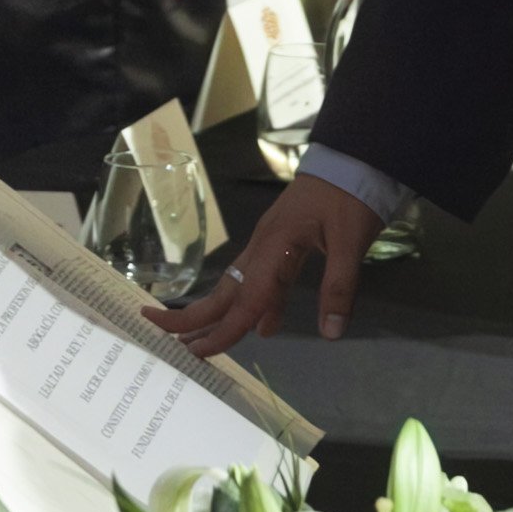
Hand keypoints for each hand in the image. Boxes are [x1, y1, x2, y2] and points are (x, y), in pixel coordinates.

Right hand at [151, 172, 382, 354]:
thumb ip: (340, 286)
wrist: (349, 157)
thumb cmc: (349, 195)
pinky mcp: (279, 242)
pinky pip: (258, 279)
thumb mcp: (351, 241)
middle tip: (160, 336)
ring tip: (198, 339)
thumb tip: (331, 333)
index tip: (198, 353)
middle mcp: (263, 246)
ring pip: (236, 285)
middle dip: (192, 317)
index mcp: (275, 246)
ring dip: (217, 313)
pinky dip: (251, 303)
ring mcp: (268, 243)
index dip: (225, 330)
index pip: (247, 299)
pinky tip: (262, 325)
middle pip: (224, 290)